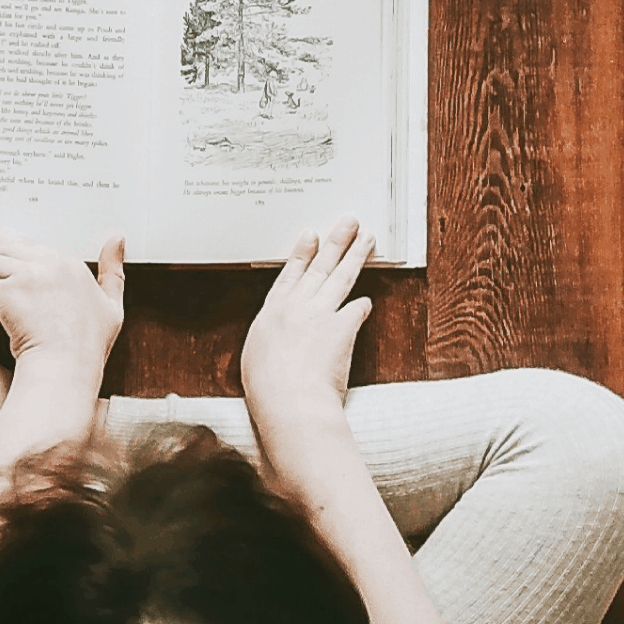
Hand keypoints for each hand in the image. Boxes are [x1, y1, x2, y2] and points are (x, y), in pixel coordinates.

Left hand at [0, 224, 125, 373]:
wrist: (67, 368)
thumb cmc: (88, 346)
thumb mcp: (112, 305)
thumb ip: (113, 270)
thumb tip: (117, 237)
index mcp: (69, 264)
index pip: (30, 243)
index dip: (5, 236)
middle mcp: (49, 264)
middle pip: (3, 245)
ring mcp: (28, 277)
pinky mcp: (9, 293)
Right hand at [241, 216, 374, 415]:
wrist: (289, 400)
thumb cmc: (268, 388)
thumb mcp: (256, 354)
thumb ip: (271, 336)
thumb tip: (282, 333)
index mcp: (273, 311)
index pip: (291, 273)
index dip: (303, 252)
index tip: (311, 234)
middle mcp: (297, 306)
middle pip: (321, 266)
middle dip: (336, 241)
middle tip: (349, 222)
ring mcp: (321, 313)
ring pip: (341, 277)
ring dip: (356, 255)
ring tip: (368, 238)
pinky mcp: (342, 328)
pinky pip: (356, 309)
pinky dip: (361, 305)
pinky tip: (366, 302)